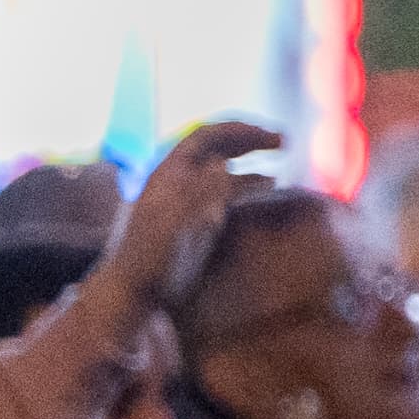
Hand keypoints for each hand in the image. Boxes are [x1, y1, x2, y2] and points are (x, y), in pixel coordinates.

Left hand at [89, 115, 284, 320]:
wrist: (135, 289)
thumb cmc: (158, 254)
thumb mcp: (185, 218)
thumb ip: (204, 188)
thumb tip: (221, 162)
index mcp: (169, 172)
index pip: (206, 135)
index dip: (240, 129)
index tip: (271, 135)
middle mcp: (176, 180)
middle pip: (215, 148)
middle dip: (248, 141)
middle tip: (283, 143)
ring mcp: (183, 199)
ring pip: (219, 170)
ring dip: (249, 164)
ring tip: (279, 166)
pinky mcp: (190, 219)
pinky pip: (220, 192)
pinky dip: (244, 186)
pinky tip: (264, 190)